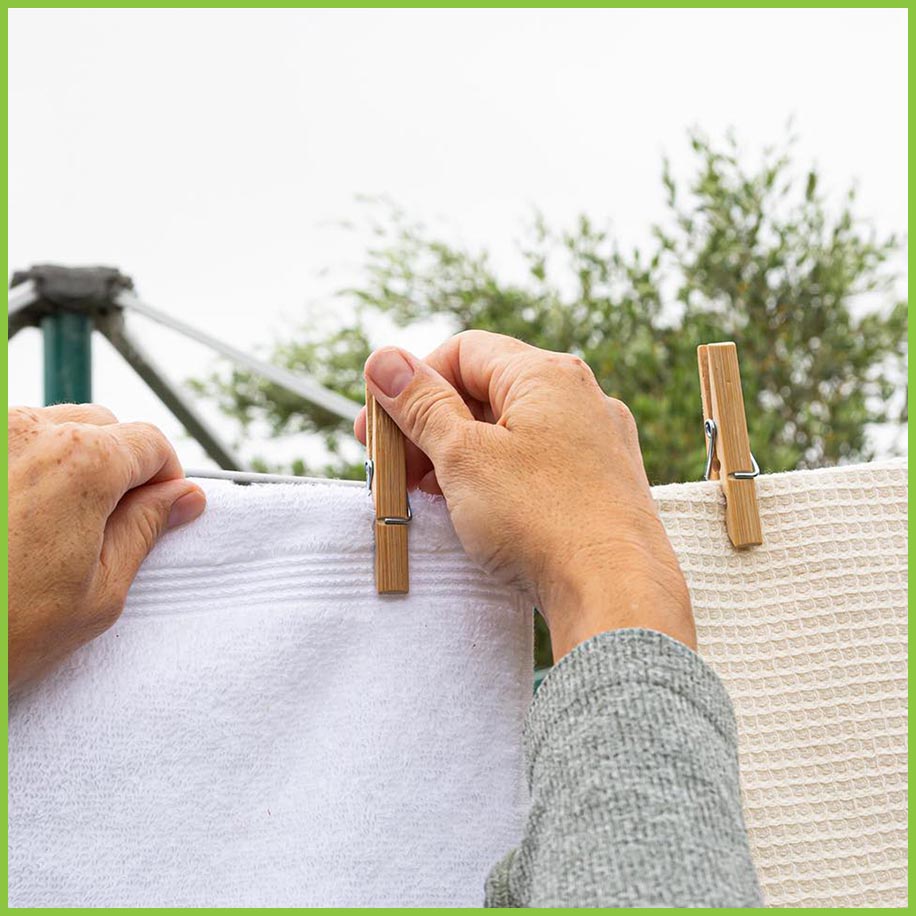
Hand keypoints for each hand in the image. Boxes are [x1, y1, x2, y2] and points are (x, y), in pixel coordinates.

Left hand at [8, 405, 205, 690]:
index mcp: (82, 462)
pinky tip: (7, 522)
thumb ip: (146, 529)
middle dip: (116, 467)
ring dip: (64, 466)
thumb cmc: (1, 631)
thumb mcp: (97, 592)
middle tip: (100, 529)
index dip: (162, 480)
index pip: (151, 443)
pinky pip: (8, 445)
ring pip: (51, 429)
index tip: (153, 513)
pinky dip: (20, 471)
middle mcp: (28, 430)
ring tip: (41, 531)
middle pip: (103, 426)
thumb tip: (185, 498)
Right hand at [356, 331, 694, 659]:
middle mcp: (581, 397)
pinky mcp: (603, 484)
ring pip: (511, 432)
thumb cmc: (541, 519)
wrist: (617, 594)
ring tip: (426, 494)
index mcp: (547, 374)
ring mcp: (597, 442)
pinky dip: (497, 477)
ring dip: (459, 456)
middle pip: (486, 392)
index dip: (412, 384)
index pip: (463, 352)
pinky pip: (538, 464)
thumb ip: (421, 405)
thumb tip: (383, 359)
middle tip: (393, 467)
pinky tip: (474, 510)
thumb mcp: (464, 456)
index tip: (379, 425)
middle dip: (430, 426)